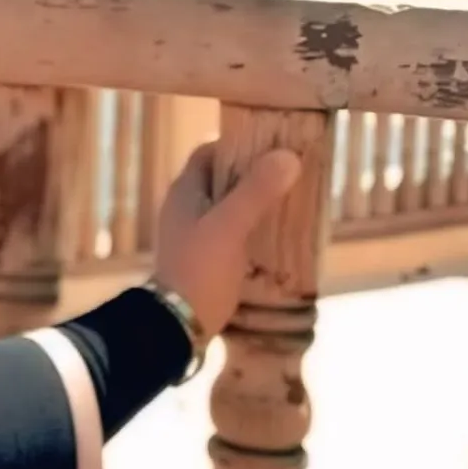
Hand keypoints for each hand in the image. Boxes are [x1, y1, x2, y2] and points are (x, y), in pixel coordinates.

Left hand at [151, 143, 302, 340]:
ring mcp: (193, 234)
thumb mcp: (230, 227)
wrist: (177, 325)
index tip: (272, 144)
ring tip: (290, 200)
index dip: (238, 144)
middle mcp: (186, 207)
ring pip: (228, 206)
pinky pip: (232, 231)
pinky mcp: (204, 258)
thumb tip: (288, 156)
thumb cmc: (200, 269)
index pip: (209, 152)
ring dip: (255, 202)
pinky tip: (276, 234)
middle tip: (289, 172)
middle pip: (222, 178)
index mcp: (184, 191)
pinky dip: (252, 227)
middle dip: (253, 174)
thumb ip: (256, 191)